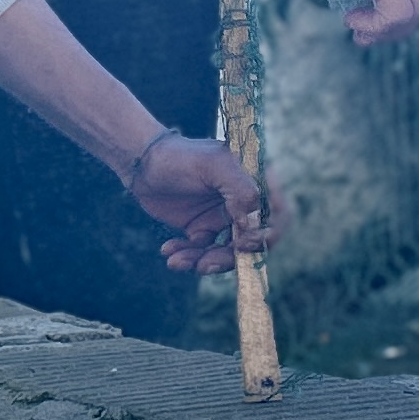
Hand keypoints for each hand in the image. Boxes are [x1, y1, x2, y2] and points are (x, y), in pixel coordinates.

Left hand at [125, 130, 276, 272]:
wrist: (141, 163)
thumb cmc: (180, 156)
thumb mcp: (213, 165)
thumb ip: (241, 189)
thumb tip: (252, 225)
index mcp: (255, 183)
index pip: (277, 215)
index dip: (266, 235)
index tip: (242, 244)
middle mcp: (243, 204)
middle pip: (251, 242)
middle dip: (227, 258)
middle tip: (204, 264)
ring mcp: (223, 218)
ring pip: (225, 253)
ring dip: (203, 261)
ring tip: (177, 261)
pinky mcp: (202, 230)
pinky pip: (202, 252)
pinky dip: (186, 256)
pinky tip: (168, 250)